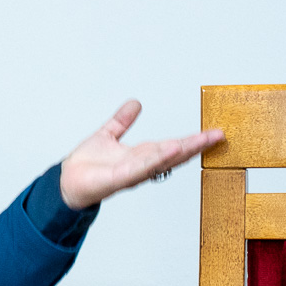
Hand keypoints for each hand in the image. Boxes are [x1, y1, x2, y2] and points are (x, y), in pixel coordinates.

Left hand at [58, 99, 223, 209]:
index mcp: (141, 155)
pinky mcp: (118, 179)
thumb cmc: (87, 165)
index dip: (194, 139)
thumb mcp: (107, 135)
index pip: (173, 145)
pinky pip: (139, 169)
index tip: (214, 132)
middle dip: (196, 145)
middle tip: (218, 136)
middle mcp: (141, 165)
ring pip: (160, 161)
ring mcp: (131, 173)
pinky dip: (155, 160)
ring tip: (198, 141)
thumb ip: (121, 121)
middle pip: (173, 154)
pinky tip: (168, 150)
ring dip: (179, 152)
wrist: (67, 182)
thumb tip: (135, 104)